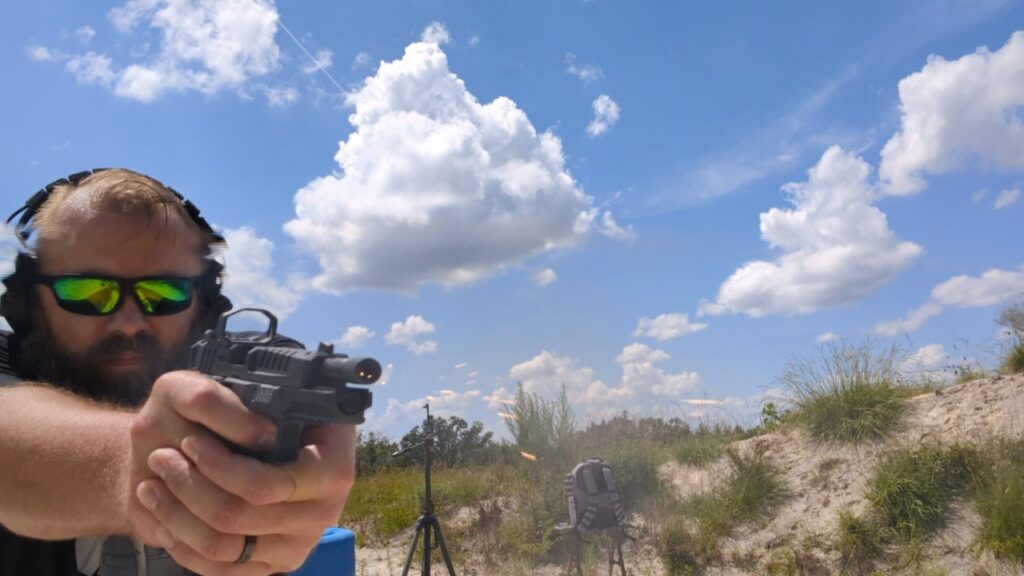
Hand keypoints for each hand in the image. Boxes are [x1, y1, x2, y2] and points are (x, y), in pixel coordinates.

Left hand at [128, 373, 355, 574]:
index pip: (270, 484)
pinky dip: (182, 544)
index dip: (222, 467)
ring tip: (152, 484)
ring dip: (177, 514)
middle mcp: (323, 511)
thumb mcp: (270, 394)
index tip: (190, 441)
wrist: (268, 454)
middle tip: (161, 457)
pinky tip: (163, 514)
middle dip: (189, 485)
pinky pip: (218, 570)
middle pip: (239, 515)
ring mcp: (297, 544)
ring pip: (222, 546)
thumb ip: (258, 405)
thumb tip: (247, 426)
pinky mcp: (273, 566)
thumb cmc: (269, 417)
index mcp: (332, 468)